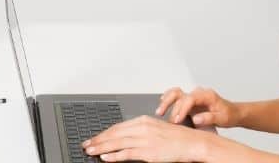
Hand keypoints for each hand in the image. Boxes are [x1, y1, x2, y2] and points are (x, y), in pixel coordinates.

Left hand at [80, 114, 212, 161]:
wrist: (192, 143)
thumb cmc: (177, 138)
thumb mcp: (155, 129)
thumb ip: (140, 131)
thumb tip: (124, 137)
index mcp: (143, 120)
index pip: (117, 126)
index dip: (103, 133)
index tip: (94, 138)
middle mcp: (142, 128)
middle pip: (114, 134)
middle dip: (98, 140)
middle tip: (86, 145)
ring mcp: (145, 139)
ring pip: (117, 143)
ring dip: (101, 148)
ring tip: (91, 152)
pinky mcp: (149, 152)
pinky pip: (127, 154)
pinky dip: (114, 156)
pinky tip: (106, 158)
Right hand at [156, 86, 237, 127]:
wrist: (232, 112)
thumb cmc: (229, 115)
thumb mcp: (223, 118)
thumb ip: (209, 118)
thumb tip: (196, 118)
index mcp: (207, 95)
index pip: (190, 98)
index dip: (182, 109)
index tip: (177, 120)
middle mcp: (198, 93)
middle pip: (179, 94)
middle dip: (170, 105)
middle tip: (166, 118)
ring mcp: (193, 96)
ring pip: (175, 93)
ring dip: (166, 101)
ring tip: (159, 112)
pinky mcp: (189, 101)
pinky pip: (176, 96)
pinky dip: (168, 98)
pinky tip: (162, 103)